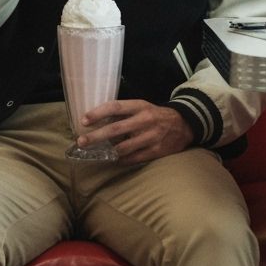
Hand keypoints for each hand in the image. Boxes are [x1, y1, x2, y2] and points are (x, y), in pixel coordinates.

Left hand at [78, 99, 194, 165]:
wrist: (184, 125)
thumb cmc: (155, 116)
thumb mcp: (142, 108)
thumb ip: (124, 113)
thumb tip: (97, 122)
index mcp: (140, 106)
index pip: (115, 107)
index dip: (98, 113)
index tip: (83, 120)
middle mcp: (145, 120)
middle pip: (115, 129)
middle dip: (96, 136)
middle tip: (81, 142)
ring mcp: (151, 137)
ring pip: (123, 147)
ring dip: (107, 151)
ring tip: (95, 153)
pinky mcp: (156, 151)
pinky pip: (133, 158)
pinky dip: (121, 160)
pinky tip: (113, 159)